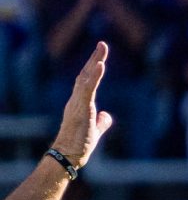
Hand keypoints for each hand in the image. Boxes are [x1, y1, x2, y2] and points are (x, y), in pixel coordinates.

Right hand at [54, 43, 113, 166]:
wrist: (68, 155)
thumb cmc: (79, 144)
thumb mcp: (95, 130)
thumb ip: (102, 121)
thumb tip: (107, 116)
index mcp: (80, 103)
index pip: (88, 81)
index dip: (94, 68)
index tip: (101, 55)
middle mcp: (76, 99)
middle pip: (86, 74)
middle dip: (94, 58)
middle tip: (102, 44)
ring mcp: (77, 103)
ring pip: (86, 78)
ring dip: (94, 62)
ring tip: (102, 49)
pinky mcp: (80, 108)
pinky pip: (87, 88)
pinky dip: (94, 76)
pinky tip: (100, 64)